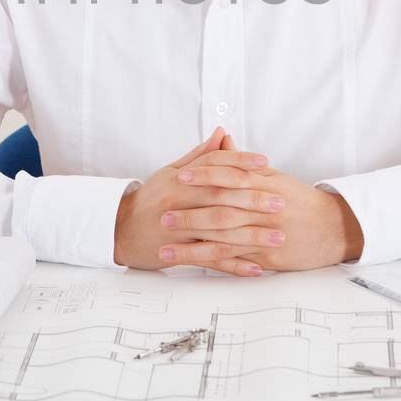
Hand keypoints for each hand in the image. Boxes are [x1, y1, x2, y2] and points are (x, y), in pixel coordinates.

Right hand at [113, 128, 281, 275]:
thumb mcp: (171, 172)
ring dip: (252, 235)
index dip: (241, 162)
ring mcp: (180, 230)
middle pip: (222, 198)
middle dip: (254, 200)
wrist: (120, 230)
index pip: (215, 166)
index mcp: (180, 180)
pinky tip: (256, 267)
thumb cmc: (150, 199)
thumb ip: (200, 155)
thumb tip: (222, 133)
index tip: (265, 163)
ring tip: (278, 236)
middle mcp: (180, 203)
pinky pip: (211, 260)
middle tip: (280, 202)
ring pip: (220, 232)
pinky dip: (235, 265)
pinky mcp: (179, 252)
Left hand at [159, 135, 364, 272]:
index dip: (203, 175)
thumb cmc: (300, 200)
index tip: (179, 175)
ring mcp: (265, 237)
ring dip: (193, 247)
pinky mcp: (268, 259)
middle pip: (222, 211)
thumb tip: (220, 140)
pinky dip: (213, 265)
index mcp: (264, 186)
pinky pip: (237, 262)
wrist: (334, 228)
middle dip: (190, 215)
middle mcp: (263, 211)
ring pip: (224, 242)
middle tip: (164, 217)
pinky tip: (194, 266)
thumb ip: (243, 163)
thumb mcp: (274, 176)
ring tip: (166, 250)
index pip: (229, 176)